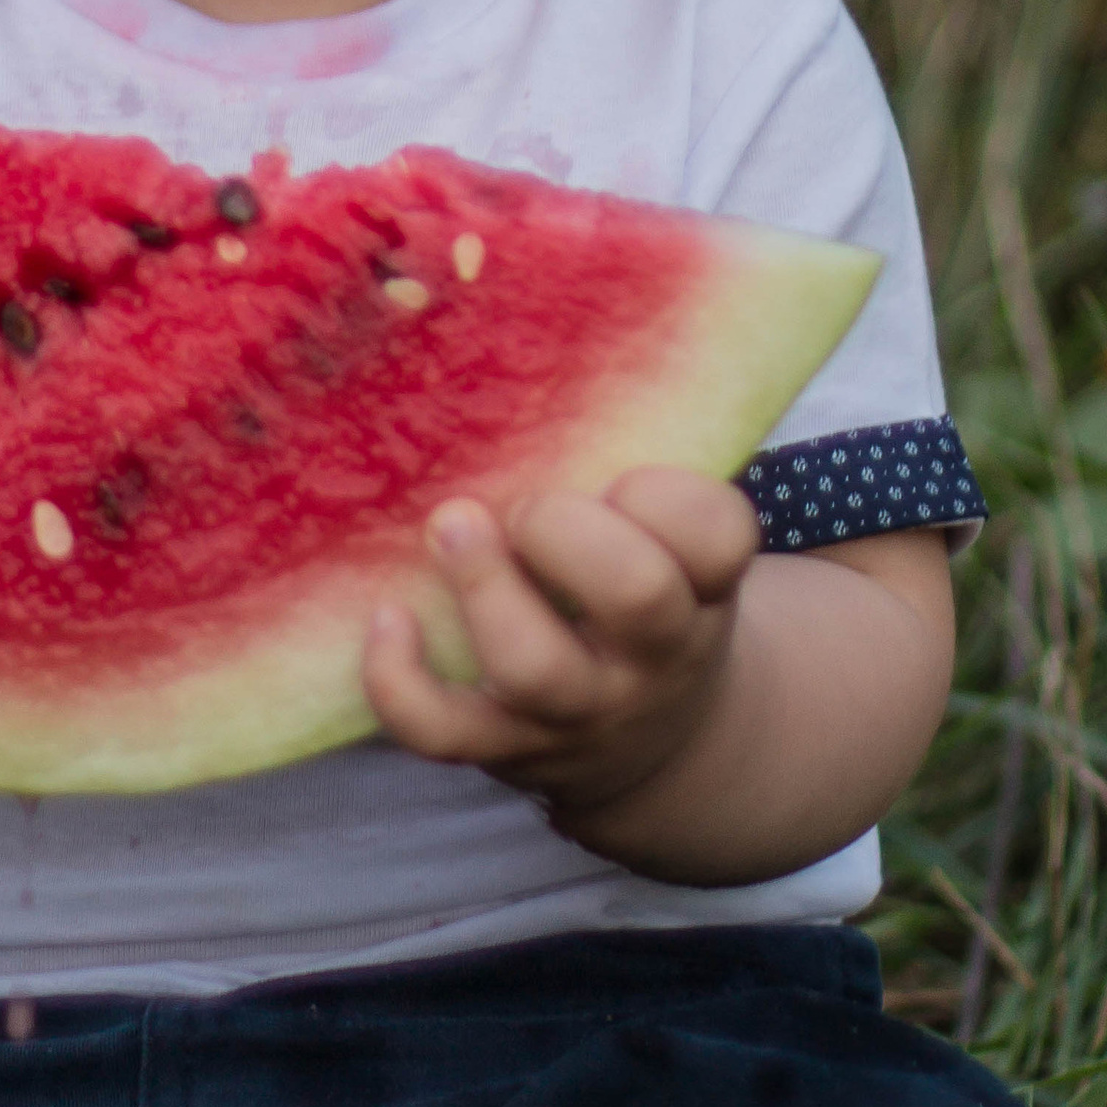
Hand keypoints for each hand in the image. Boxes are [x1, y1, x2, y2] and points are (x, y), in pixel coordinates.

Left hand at [362, 465, 758, 833]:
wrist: (653, 743)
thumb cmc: (647, 598)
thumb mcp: (677, 550)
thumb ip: (642, 482)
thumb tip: (549, 358)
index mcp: (700, 589)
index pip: (718, 534)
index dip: (668, 493)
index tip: (619, 478)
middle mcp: (650, 656)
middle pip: (636, 594)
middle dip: (569, 531)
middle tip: (527, 507)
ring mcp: (576, 710)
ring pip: (533, 666)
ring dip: (483, 585)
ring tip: (448, 525)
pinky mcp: (502, 747)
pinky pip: (443, 732)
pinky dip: (401, 681)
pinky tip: (388, 617)